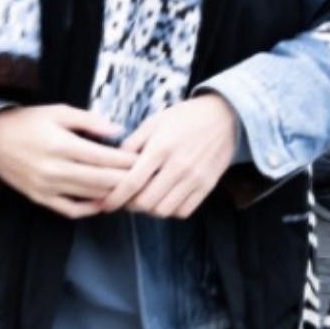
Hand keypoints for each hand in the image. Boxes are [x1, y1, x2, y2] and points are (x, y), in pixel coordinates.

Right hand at [0, 104, 136, 218]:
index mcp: (61, 145)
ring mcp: (47, 187)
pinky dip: (90, 208)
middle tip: (147, 177)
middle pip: (102, 180)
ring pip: (90, 196)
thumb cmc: (27, 121)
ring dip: (114, 194)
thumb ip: (90, 121)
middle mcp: (55, 169)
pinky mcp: (40, 198)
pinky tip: (104, 201)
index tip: (146, 158)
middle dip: (128, 179)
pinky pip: (71, 210)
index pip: (105, 157)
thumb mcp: (58, 111)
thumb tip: (119, 130)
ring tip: (132, 189)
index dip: (128, 160)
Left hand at [98, 94, 238, 219]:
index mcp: (161, 147)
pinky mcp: (207, 186)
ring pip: (164, 210)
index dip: (116, 197)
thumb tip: (112, 162)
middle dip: (131, 204)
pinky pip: (183, 211)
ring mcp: (195, 178)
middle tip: (126, 198)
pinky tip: (164, 198)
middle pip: (147, 202)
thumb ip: (133, 143)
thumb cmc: (184, 118)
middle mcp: (179, 166)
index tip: (106, 203)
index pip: (133, 182)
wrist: (223, 117)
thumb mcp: (154, 122)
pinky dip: (170, 210)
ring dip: (150, 209)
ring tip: (144, 198)